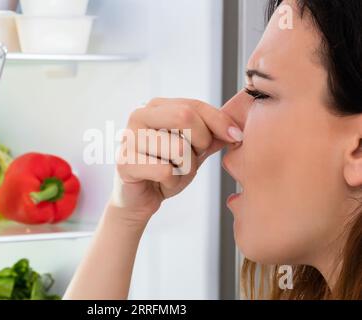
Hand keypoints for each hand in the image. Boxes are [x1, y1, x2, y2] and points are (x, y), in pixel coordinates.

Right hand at [109, 98, 243, 225]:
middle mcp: (139, 115)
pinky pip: (166, 171)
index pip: (194, 105)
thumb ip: (213, 134)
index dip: (219, 121)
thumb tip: (238, 127)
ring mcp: (129, 138)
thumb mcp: (195, 148)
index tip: (236, 137)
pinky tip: (162, 183)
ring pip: (179, 149)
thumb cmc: (167, 168)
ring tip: (173, 171)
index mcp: (155, 106)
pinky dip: (172, 182)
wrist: (141, 198)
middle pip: (185, 117)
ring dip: (185, 168)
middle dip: (200, 142)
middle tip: (193, 157)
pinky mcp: (125, 163)